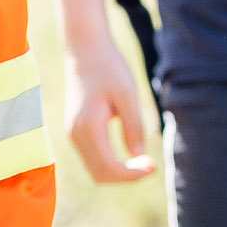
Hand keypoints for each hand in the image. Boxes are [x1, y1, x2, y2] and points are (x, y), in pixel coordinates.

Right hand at [64, 30, 154, 181]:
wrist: (85, 50)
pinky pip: (92, 158)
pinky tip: (127, 151)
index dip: (132, 174)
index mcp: (88, 127)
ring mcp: (72, 133)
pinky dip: (110, 163)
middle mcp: (75, 134)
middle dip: (126, 176)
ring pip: (94, 169)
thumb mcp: (127, 94)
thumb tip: (138, 155)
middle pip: (100, 175)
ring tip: (142, 159)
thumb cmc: (109, 68)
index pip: (109, 168)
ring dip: (118, 171)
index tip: (153, 165)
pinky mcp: (75, 130)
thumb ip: (133, 126)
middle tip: (150, 164)